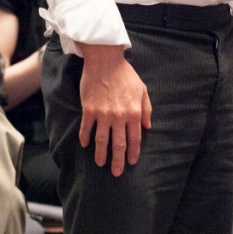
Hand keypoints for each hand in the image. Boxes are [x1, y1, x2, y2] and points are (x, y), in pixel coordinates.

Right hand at [78, 44, 151, 175]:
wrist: (105, 60)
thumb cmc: (125, 74)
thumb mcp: (142, 90)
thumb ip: (146, 109)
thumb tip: (147, 126)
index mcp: (133, 112)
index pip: (135, 138)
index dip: (133, 152)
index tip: (131, 162)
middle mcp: (119, 116)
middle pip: (119, 144)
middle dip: (118, 160)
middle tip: (116, 172)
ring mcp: (103, 114)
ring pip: (102, 141)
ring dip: (101, 154)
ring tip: (100, 163)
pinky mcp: (89, 110)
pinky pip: (86, 128)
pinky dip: (85, 138)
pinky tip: (85, 145)